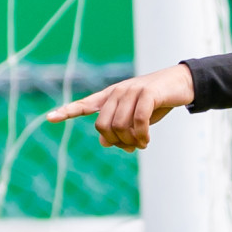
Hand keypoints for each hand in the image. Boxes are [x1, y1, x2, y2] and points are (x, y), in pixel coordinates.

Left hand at [45, 63, 195, 151]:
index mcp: (111, 96)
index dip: (67, 111)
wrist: (182, 84)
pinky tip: (146, 141)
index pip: (85, 104)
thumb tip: (103, 142)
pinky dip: (141, 136)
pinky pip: (137, 122)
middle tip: (132, 147)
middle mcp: (117, 92)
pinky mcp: (146, 94)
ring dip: (131, 141)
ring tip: (142, 144)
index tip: (49, 118)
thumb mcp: (136, 118)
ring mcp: (131, 91)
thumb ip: (119, 127)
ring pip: (120, 126)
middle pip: (103, 126)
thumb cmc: (158, 102)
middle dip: (116, 142)